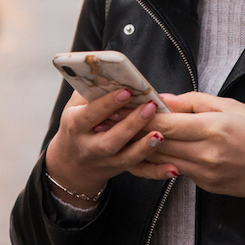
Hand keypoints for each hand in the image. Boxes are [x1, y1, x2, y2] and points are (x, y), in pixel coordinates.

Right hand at [44, 89, 168, 208]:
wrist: (72, 164)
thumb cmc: (77, 125)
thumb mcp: (75, 107)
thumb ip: (90, 91)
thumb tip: (110, 72)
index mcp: (76, 126)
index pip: (92, 114)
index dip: (109, 103)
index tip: (128, 91)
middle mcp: (90, 147)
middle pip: (110, 140)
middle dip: (131, 124)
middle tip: (150, 107)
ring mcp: (105, 161)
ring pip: (126, 158)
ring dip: (144, 148)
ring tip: (161, 134)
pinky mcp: (120, 170)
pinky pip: (140, 172)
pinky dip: (157, 172)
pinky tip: (173, 168)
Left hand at [134, 92, 244, 218]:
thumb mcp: (231, 106)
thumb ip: (193, 102)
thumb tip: (163, 99)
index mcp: (214, 128)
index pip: (165, 123)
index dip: (141, 115)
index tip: (124, 106)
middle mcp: (206, 154)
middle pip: (158, 143)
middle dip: (135, 130)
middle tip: (114, 118)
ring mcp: (205, 174)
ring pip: (164, 158)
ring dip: (145, 146)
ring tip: (127, 132)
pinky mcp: (206, 186)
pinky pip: (178, 168)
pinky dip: (166, 157)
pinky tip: (156, 147)